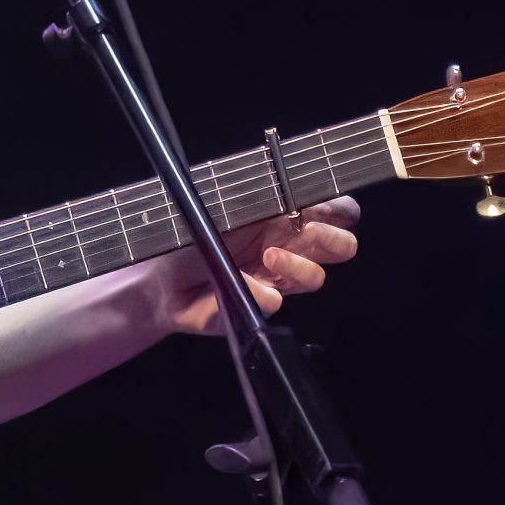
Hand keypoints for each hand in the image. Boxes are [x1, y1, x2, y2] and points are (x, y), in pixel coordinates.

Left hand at [159, 197, 361, 337]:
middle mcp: (291, 247)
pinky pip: (276, 301)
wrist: (162, 279)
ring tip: (268, 256)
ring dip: (300, 265)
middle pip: (343, 245)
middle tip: (308, 230)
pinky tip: (242, 281)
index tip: (321, 206)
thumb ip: (259, 200)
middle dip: (333, 239)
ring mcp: (279, 279)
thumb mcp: (224, 205)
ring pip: (318, 276)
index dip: (339, 209)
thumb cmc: (191, 234)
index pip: (336, 210)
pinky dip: (260, 290)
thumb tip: (292, 207)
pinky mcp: (261, 305)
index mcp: (287, 216)